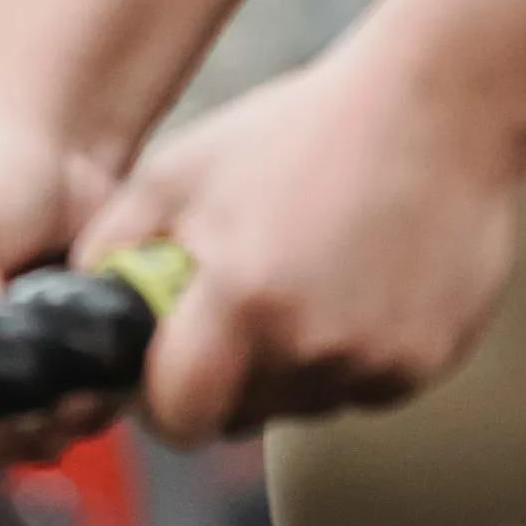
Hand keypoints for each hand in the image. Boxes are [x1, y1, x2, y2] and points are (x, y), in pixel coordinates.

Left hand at [83, 33, 525, 445]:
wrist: (436, 108)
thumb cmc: (299, 131)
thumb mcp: (178, 171)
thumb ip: (116, 249)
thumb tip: (89, 314)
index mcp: (241, 300)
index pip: (178, 416)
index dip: (162, 401)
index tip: (166, 371)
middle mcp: (311, 345)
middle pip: (240, 416)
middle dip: (223, 379)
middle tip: (236, 307)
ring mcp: (376, 360)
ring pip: (301, 405)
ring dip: (288, 366)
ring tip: (302, 276)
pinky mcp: (426, 363)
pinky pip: (362, 388)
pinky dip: (347, 355)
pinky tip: (354, 282)